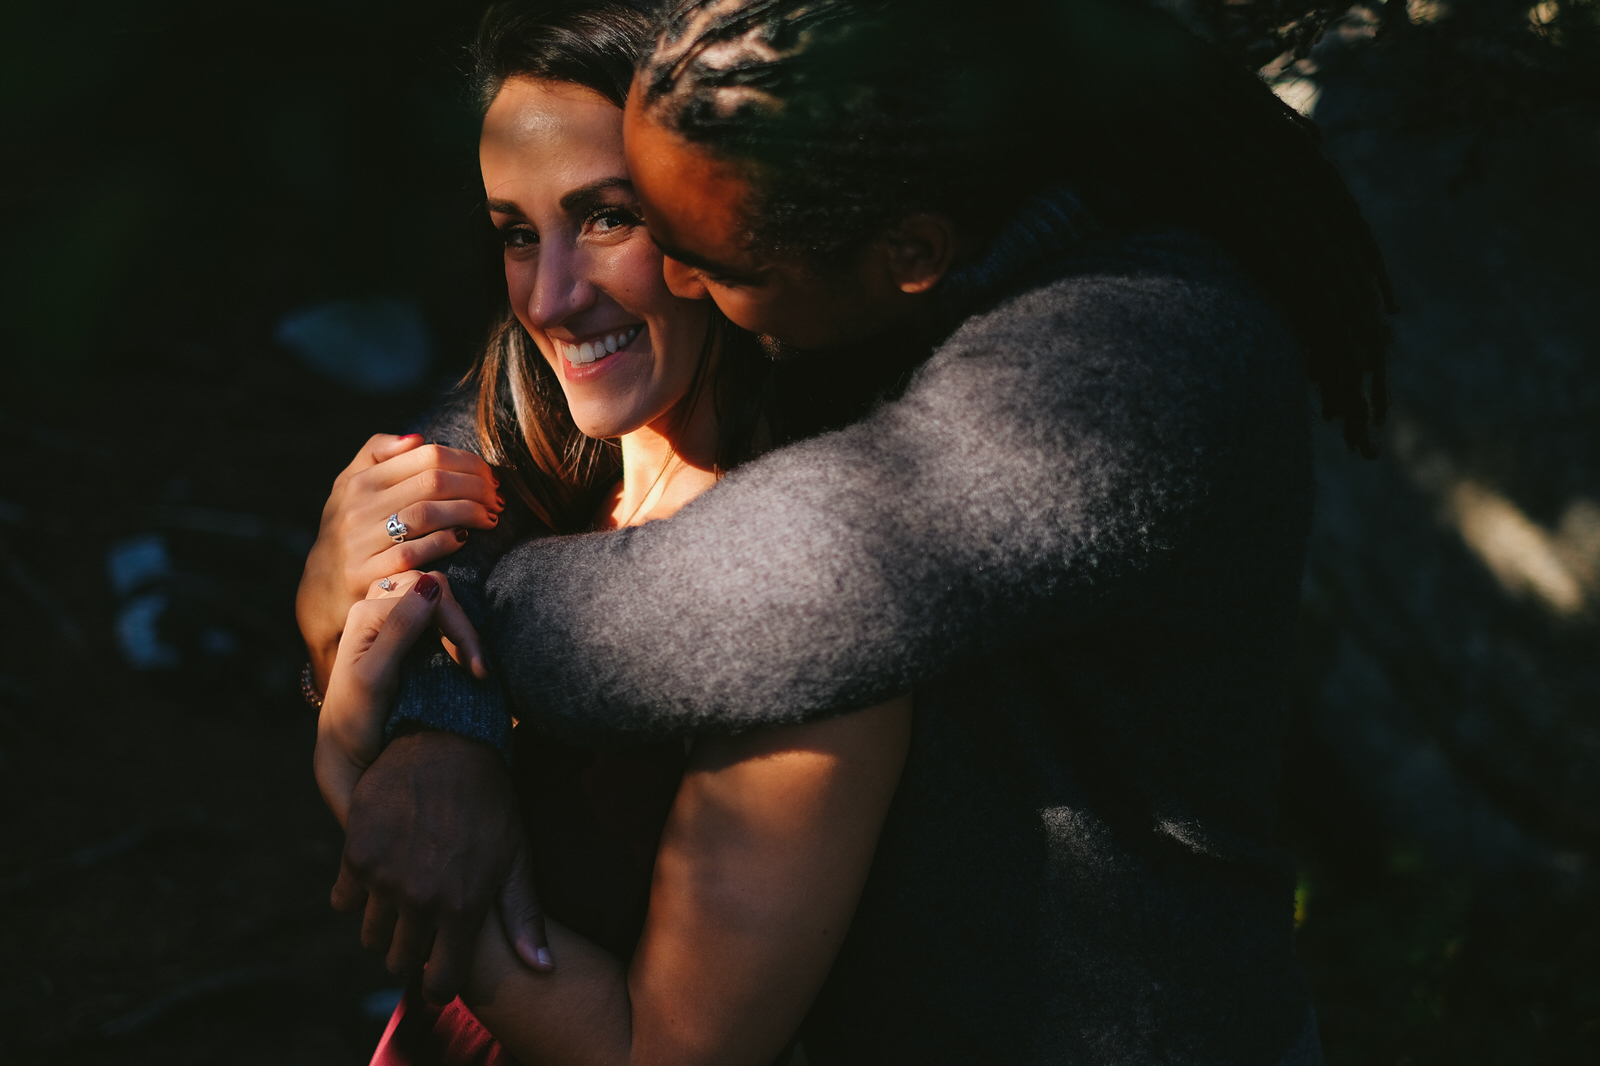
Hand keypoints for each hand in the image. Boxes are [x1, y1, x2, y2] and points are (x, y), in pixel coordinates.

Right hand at [297, 433, 504, 688]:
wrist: (323, 591)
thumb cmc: (351, 531)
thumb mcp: (351, 487)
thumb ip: (377, 454)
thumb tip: (416, 438)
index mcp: (360, 480)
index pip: (427, 456)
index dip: (468, 462)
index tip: (490, 477)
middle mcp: (357, 507)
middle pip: (433, 482)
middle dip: (476, 487)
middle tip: (497, 499)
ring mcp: (359, 541)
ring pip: (427, 514)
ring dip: (468, 512)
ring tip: (490, 517)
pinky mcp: (365, 574)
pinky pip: (415, 552)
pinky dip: (446, 541)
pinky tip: (465, 538)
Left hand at [313, 570, 488, 821]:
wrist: (345, 748)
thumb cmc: (354, 719)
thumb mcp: (374, 677)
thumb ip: (399, 629)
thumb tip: (432, 583)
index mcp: (366, 614)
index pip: (425, 593)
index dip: (456, 624)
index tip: (475, 667)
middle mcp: (376, 608)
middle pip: (435, 591)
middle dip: (463, 626)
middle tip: (480, 670)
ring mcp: (390, 619)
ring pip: (439, 602)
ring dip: (462, 631)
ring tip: (475, 669)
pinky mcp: (403, 633)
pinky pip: (437, 617)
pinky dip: (456, 635)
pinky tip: (465, 661)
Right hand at [331, 729, 553, 1002]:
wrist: (448, 743)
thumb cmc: (491, 802)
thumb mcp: (515, 857)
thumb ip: (523, 917)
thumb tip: (544, 969)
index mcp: (462, 906)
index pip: (441, 982)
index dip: (441, 984)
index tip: (441, 975)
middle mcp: (419, 899)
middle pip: (399, 961)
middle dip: (411, 954)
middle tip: (421, 932)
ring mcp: (383, 877)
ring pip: (370, 935)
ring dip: (384, 926)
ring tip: (402, 901)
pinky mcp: (355, 854)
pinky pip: (343, 900)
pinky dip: (357, 894)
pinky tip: (379, 874)